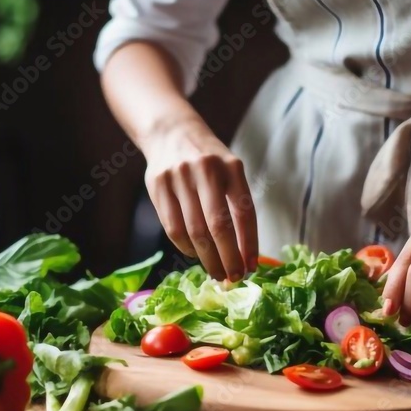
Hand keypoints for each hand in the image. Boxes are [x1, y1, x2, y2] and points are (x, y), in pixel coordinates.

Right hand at [142, 111, 257, 280]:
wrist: (172, 132)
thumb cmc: (209, 162)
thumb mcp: (230, 171)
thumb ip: (237, 204)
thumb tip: (246, 253)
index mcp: (231, 167)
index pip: (244, 213)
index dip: (249, 244)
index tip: (252, 267)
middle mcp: (205, 170)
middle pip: (217, 227)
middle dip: (227, 258)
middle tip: (233, 278)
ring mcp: (178, 177)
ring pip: (193, 231)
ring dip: (207, 259)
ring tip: (217, 273)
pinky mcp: (157, 186)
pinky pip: (172, 228)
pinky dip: (187, 248)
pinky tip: (196, 254)